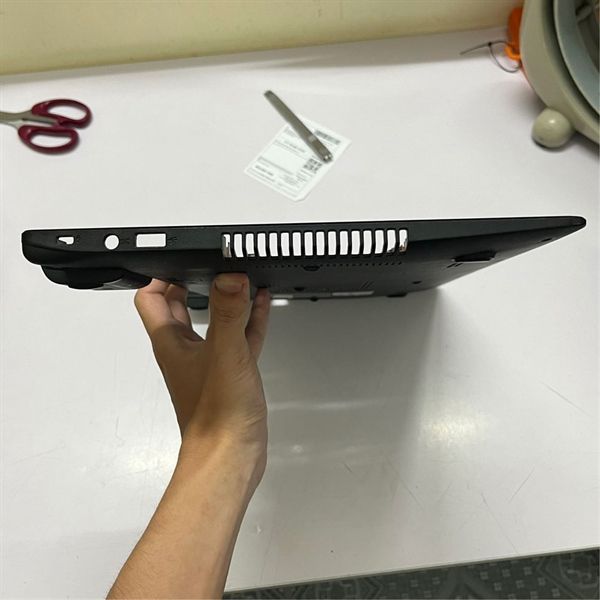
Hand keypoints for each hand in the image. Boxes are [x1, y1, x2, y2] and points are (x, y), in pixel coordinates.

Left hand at [134, 274, 270, 481]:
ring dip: (224, 300)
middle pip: (178, 307)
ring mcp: (207, 363)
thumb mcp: (225, 354)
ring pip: (212, 321)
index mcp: (172, 343)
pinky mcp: (229, 375)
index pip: (153, 298)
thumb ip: (228, 314)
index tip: (184, 259)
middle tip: (212, 264)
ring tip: (242, 279)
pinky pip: (237, 339)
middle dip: (193, 282)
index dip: (162, 276)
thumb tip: (229, 278)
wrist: (230, 457)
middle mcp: (184, 351)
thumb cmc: (217, 415)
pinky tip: (261, 307)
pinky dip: (247, 321)